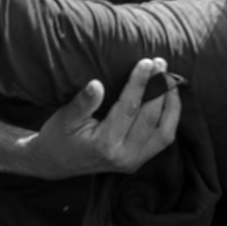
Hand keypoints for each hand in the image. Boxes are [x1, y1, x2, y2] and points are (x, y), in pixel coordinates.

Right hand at [19, 59, 180, 177]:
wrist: (55, 163)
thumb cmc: (59, 136)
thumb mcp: (65, 117)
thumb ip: (83, 102)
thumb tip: (96, 84)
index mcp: (105, 144)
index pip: (129, 108)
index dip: (140, 83)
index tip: (147, 62)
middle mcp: (124, 156)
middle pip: (151, 118)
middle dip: (159, 88)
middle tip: (161, 64)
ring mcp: (133, 161)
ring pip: (164, 132)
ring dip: (171, 104)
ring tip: (170, 80)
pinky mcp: (138, 161)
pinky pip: (163, 139)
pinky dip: (170, 118)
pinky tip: (169, 99)